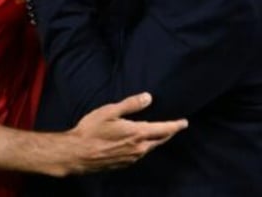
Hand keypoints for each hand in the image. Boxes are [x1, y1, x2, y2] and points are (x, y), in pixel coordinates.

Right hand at [60, 92, 187, 174]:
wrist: (77, 154)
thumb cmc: (91, 130)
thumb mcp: (110, 111)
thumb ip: (131, 104)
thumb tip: (148, 97)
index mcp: (137, 133)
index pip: (164, 129)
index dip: (175, 125)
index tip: (184, 122)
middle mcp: (138, 148)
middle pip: (160, 140)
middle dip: (168, 132)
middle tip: (175, 127)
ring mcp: (132, 158)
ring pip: (150, 147)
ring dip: (156, 139)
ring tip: (158, 132)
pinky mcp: (124, 164)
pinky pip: (140, 154)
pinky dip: (144, 146)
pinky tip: (139, 142)